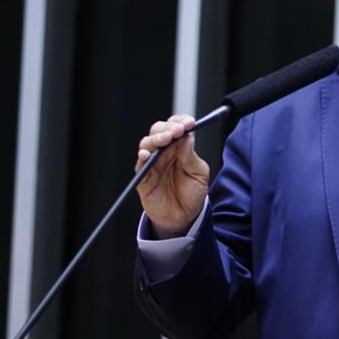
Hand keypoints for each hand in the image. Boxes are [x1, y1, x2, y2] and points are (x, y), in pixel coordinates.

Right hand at [135, 114, 209, 237]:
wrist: (185, 217)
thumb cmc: (192, 193)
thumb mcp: (199, 173)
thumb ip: (191, 156)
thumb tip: (188, 136)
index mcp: (179, 148)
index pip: (176, 127)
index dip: (181, 122)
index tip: (190, 123)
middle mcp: (164, 152)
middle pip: (159, 131)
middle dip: (168, 128)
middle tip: (177, 130)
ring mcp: (153, 164)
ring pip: (147, 144)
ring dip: (156, 139)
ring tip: (166, 139)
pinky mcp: (144, 178)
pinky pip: (140, 165)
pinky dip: (142, 157)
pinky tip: (147, 154)